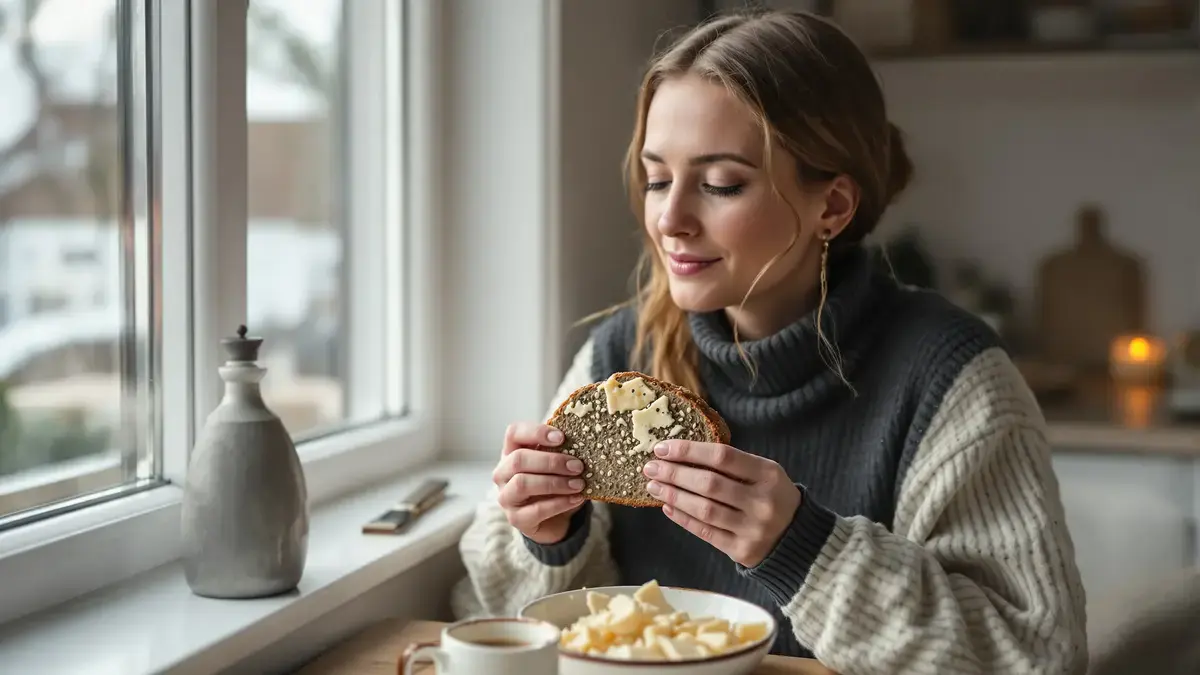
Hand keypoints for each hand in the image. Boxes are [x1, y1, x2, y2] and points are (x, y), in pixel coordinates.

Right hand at [492, 422, 586, 544]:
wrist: (554, 519)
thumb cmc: (554, 484)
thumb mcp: (557, 465)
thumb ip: (562, 451)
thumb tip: (583, 441)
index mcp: (512, 451)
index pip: (514, 433)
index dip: (536, 432)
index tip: (562, 437)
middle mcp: (503, 473)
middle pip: (518, 459)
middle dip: (551, 461)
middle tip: (577, 466)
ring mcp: (506, 497)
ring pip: (523, 484)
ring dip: (555, 482)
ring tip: (579, 484)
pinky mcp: (516, 518)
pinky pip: (536, 509)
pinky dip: (560, 503)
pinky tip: (576, 498)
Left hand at [642, 440, 800, 567]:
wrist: (799, 540)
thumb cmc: (773, 498)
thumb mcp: (765, 474)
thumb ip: (733, 465)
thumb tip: (683, 455)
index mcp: (768, 475)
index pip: (722, 457)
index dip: (689, 450)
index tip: (663, 448)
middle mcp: (761, 501)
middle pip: (709, 483)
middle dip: (675, 473)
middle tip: (651, 467)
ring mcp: (752, 528)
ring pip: (704, 509)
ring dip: (674, 496)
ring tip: (654, 486)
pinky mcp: (741, 550)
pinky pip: (705, 532)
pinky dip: (683, 518)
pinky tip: (667, 506)